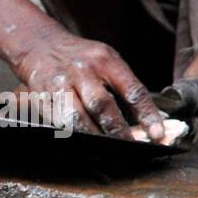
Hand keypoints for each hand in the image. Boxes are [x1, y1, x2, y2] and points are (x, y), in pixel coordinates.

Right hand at [14, 28, 163, 139]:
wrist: (40, 45)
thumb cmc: (82, 58)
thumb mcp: (108, 60)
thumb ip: (124, 86)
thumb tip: (146, 120)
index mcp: (107, 61)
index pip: (132, 90)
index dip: (147, 114)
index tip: (157, 134)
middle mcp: (83, 71)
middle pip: (103, 105)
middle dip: (118, 131)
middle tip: (132, 148)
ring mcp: (60, 85)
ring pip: (77, 118)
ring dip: (94, 137)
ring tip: (109, 152)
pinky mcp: (43, 99)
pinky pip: (58, 123)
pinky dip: (73, 136)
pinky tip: (84, 146)